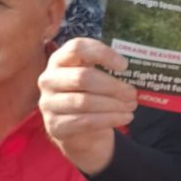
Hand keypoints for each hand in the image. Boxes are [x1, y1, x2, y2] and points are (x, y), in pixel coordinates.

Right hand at [37, 38, 137, 174]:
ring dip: (114, 105)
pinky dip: (110, 119)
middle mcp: (48, 79)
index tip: (124, 65)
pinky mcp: (55, 126)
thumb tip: (130, 69)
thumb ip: (106, 69)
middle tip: (132, 93)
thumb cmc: (89, 97)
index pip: (77, 47)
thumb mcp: (95, 78)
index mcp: (59, 60)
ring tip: (131, 106)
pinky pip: (86, 121)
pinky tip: (124, 117)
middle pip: (83, 77)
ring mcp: (48, 104)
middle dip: (113, 86)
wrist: (79, 133)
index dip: (102, 53)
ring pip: (85, 101)